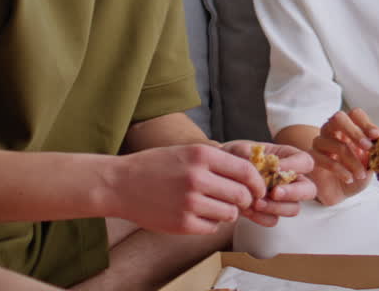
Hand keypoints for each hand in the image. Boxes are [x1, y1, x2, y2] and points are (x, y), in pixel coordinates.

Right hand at [107, 144, 264, 234]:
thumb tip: (250, 174)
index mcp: (201, 155)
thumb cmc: (156, 166)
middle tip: (237, 201)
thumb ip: (217, 160)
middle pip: (242, 195)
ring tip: (211, 205)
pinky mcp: (182, 224)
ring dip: (226, 212)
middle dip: (244, 200)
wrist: (120, 184)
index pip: (246, 171)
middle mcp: (197, 178)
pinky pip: (212, 228)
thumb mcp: (187, 151)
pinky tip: (196, 215)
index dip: (257, 183)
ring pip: (230, 214)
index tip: (258, 190)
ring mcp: (190, 202)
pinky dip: (209, 223)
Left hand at [220, 140, 315, 225]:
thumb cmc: (233, 156)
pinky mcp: (270, 212)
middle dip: (292, 193)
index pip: (306, 162)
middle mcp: (291, 179)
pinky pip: (273, 220)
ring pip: (293, 209)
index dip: (295, 166)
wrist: (218, 174)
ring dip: (275, 208)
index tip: (275, 168)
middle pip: (309, 190)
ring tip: (255, 203)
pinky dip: (261, 217)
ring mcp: (283, 198)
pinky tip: (247, 210)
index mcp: (289, 158)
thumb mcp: (241, 150)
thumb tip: (266, 168)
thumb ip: (254, 156)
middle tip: (274, 193)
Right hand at [309, 109, 378, 204]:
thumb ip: (377, 154)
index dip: (365, 123)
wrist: (339, 193)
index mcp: (349, 129)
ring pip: (334, 143)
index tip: (376, 135)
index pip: (355, 114)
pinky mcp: (312, 157)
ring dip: (352, 160)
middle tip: (367, 147)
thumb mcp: (370, 165)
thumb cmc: (355, 175)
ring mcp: (320, 142)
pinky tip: (349, 179)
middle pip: (338, 118)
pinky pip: (324, 159)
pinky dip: (340, 170)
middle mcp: (332, 131)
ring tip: (360, 175)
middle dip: (354, 132)